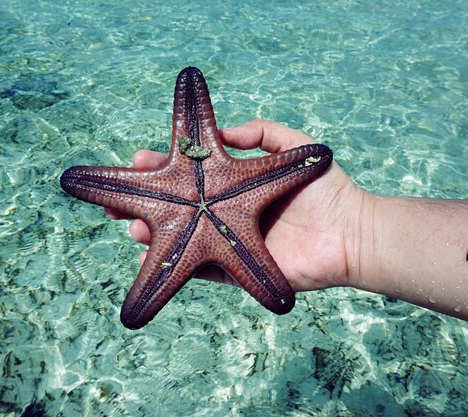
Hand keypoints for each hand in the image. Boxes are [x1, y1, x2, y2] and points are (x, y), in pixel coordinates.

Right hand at [106, 119, 365, 291]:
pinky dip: (170, 263)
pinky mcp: (235, 270)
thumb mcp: (294, 147)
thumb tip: (222, 129)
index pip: (189, 175)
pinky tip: (148, 252)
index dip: (163, 166)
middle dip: (143, 201)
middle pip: (175, 207)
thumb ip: (261, 131)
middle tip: (116, 197)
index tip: (139, 157)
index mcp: (234, 186)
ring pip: (178, 237)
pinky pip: (197, 270)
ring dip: (149, 230)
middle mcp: (225, 213)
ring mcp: (227, 242)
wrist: (350, 233)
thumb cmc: (325, 189)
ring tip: (129, 223)